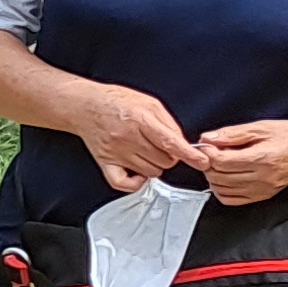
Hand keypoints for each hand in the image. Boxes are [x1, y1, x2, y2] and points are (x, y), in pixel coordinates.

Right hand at [66, 81, 196, 195]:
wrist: (84, 106)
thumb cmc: (116, 102)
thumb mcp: (148, 102)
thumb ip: (167, 122)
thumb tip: (182, 142)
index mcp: (140, 119)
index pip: (170, 142)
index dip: (189, 154)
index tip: (202, 161)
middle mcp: (127, 137)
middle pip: (164, 160)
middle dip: (170, 156)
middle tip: (162, 146)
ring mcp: (115, 152)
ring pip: (151, 172)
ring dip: (156, 165)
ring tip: (148, 153)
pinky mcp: (105, 163)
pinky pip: (124, 184)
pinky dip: (136, 182)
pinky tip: (138, 172)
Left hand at [195, 117, 287, 206]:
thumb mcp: (261, 128)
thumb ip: (232, 134)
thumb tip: (207, 138)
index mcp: (262, 159)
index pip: (221, 162)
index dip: (208, 152)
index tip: (207, 144)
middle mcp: (262, 178)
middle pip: (218, 176)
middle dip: (208, 164)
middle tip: (212, 152)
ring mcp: (262, 190)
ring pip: (222, 189)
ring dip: (213, 176)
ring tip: (219, 163)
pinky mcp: (263, 196)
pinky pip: (231, 199)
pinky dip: (222, 189)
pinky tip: (225, 177)